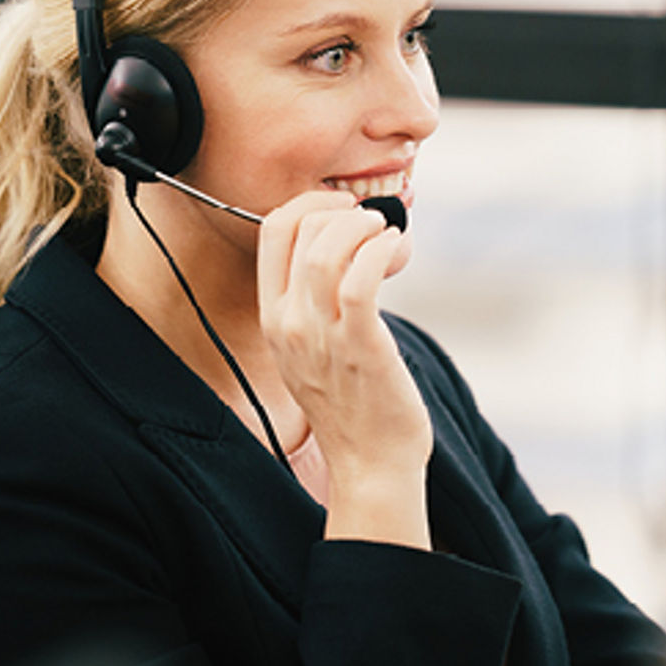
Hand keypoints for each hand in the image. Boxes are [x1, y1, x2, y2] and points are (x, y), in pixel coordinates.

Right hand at [257, 191, 432, 546]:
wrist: (371, 461)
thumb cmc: (353, 401)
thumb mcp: (311, 347)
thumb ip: (312, 301)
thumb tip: (343, 243)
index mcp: (273, 318)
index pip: (270, 232)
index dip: (309, 204)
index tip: (340, 207)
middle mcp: (289, 324)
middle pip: (299, 231)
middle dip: (341, 209)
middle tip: (370, 219)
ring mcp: (322, 336)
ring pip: (327, 251)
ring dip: (362, 226)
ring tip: (384, 232)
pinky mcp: (361, 346)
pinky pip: (361, 280)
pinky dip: (380, 252)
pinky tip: (394, 251)